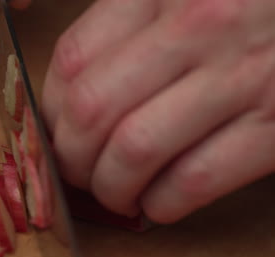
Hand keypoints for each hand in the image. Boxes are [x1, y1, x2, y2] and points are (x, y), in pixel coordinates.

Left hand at [43, 0, 274, 223]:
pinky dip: (162, 204)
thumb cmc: (240, 8)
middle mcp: (199, 26)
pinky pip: (194, 180)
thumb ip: (122, 24)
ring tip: (114, 193)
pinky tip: (158, 201)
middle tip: (77, 171)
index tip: (54, 134)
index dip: (49, 110)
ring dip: (112, 188)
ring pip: (137, 150)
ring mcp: (240, 76)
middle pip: (93, 108)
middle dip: (72, 158)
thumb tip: (67, 90)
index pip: (73, 59)